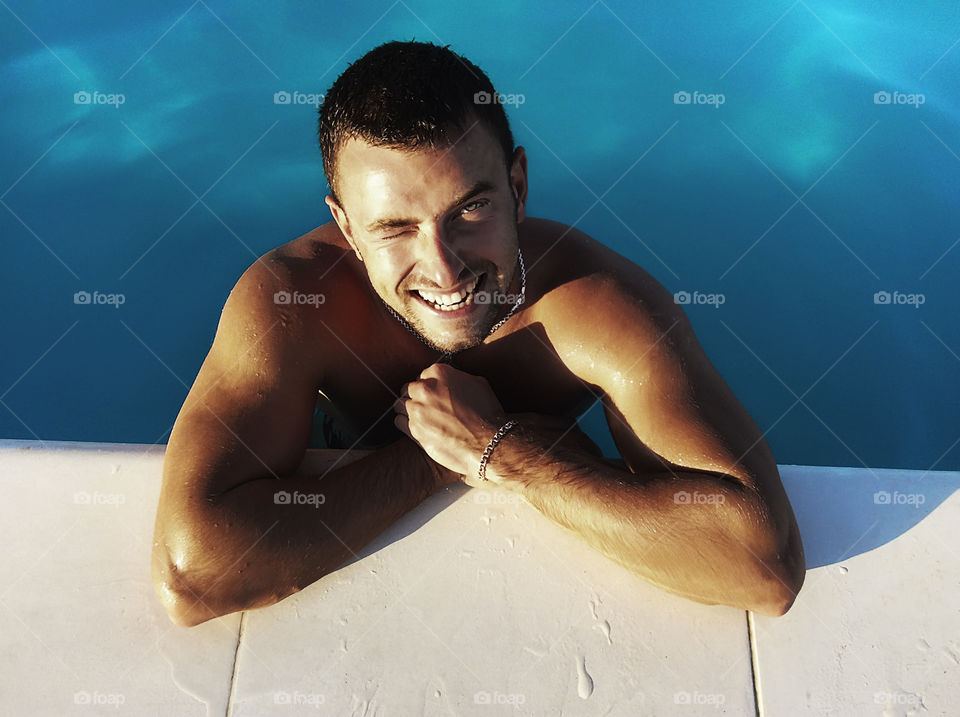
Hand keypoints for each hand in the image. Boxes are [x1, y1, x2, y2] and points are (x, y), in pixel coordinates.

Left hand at [394, 363, 505, 480]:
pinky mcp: (413, 429)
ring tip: (422, 418)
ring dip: (409, 409)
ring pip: (400, 404)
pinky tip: (418, 427)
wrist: (488, 442)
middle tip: (429, 407)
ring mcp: (417, 409)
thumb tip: (451, 379)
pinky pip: (398, 421)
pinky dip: (405, 423)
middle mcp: (424, 388)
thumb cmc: (487, 413)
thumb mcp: (478, 383)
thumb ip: (458, 377)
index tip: (436, 394)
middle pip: (409, 388)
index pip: (424, 375)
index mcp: (439, 372)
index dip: (430, 385)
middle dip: (418, 396)